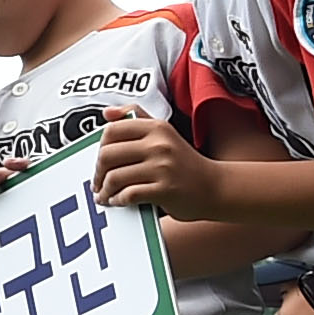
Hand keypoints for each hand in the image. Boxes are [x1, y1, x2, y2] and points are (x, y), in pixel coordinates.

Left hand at [89, 114, 219, 217]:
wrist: (216, 187)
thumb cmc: (185, 163)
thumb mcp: (165, 133)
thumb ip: (137, 119)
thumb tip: (107, 112)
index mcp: (156, 127)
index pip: (112, 131)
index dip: (99, 148)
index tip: (100, 162)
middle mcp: (159, 144)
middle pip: (107, 155)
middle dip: (97, 173)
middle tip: (98, 183)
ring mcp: (163, 167)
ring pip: (115, 177)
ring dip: (105, 191)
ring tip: (105, 196)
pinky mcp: (165, 189)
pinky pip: (129, 194)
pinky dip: (118, 200)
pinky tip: (119, 201)